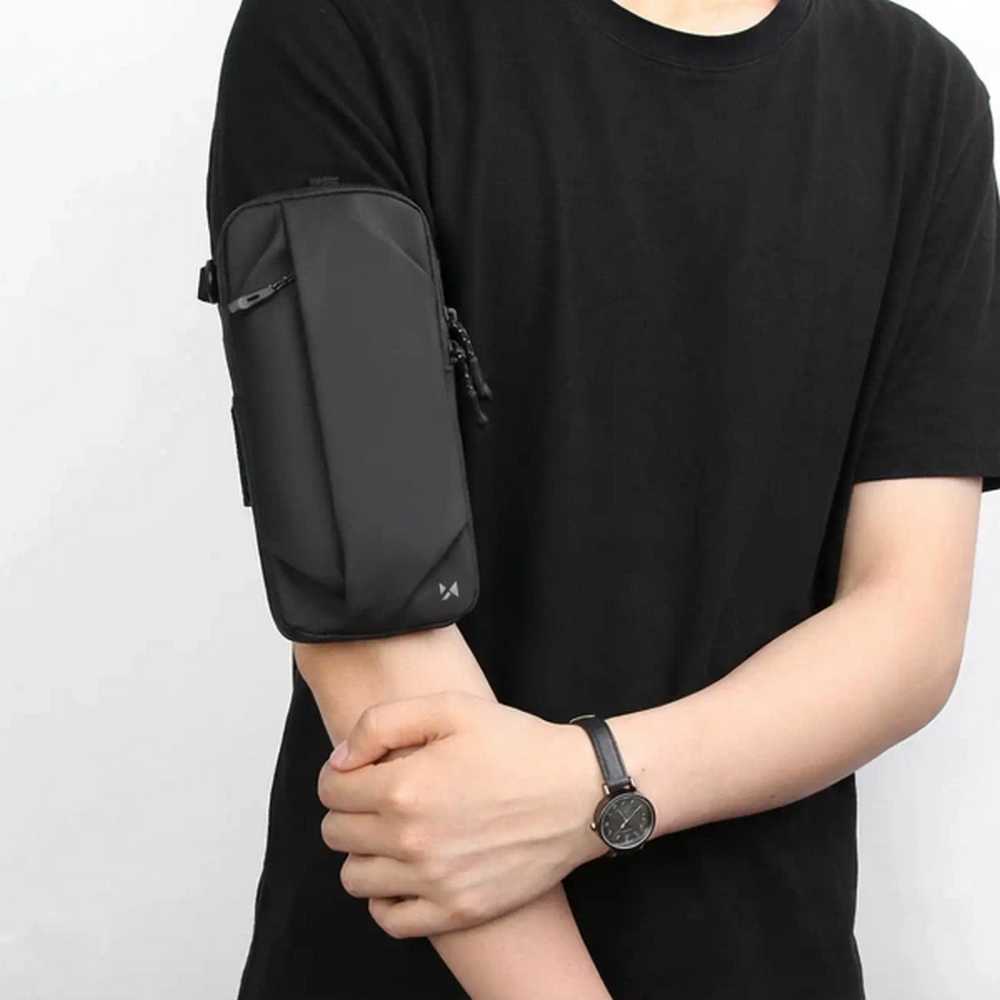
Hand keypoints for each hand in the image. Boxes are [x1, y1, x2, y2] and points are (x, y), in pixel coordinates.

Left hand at [316, 691, 605, 937]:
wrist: (580, 792)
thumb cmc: (518, 745)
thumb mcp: (451, 707)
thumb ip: (381, 724)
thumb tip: (340, 761)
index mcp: (405, 788)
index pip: (330, 790)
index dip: (341, 773)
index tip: (363, 768)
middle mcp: (412, 841)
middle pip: (336, 833)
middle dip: (349, 809)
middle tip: (381, 796)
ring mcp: (434, 881)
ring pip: (354, 878)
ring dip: (364, 852)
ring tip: (394, 831)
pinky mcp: (458, 910)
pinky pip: (390, 919)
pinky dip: (386, 897)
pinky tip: (406, 871)